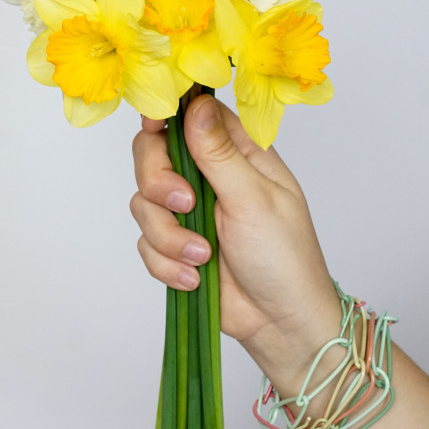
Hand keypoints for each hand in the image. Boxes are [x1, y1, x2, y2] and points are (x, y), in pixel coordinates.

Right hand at [131, 95, 341, 392]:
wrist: (279, 323)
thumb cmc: (285, 258)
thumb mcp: (254, 199)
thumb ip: (219, 153)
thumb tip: (194, 105)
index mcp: (237, 154)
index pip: (190, 115)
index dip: (165, 114)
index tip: (154, 125)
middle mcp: (208, 177)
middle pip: (152, 154)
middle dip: (159, 182)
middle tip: (184, 205)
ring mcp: (188, 213)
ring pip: (143, 203)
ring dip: (169, 235)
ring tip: (204, 256)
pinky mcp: (174, 247)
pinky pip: (145, 244)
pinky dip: (167, 263)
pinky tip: (196, 277)